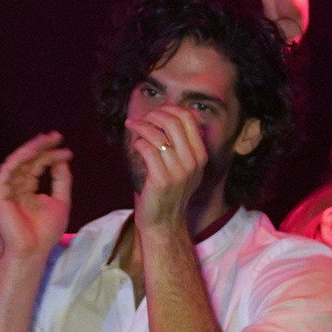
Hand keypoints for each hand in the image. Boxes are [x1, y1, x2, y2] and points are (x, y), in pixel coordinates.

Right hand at [0, 132, 73, 265]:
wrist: (34, 250)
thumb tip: (62, 159)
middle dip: (41, 147)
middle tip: (56, 136)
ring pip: (17, 162)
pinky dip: (20, 158)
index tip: (66, 150)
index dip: (50, 155)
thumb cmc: (45, 232)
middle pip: (27, 161)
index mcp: (26, 189)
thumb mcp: (60, 201)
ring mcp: (6, 190)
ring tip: (47, 140)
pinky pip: (8, 170)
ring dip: (31, 148)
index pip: (37, 166)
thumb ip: (61, 180)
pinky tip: (34, 151)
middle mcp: (15, 187)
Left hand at [128, 104, 207, 231]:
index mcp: (200, 155)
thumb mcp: (186, 166)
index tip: (155, 113)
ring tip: (132, 126)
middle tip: (139, 119)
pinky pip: (147, 150)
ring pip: (157, 135)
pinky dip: (138, 143)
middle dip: (153, 115)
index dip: (169, 110)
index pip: (188, 119)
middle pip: (173, 122)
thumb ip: (187, 142)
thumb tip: (190, 112)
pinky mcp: (161, 180)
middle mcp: (192, 161)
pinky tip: (135, 145)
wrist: (164, 222)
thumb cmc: (170, 191)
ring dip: (141, 127)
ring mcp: (178, 171)